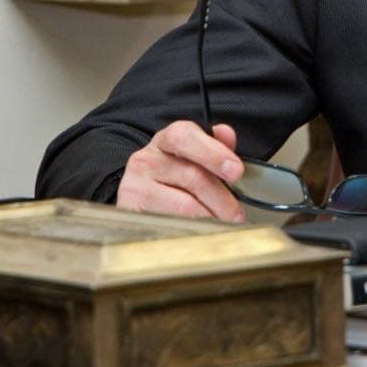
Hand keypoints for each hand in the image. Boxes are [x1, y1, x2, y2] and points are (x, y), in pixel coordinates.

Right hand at [116, 120, 246, 221]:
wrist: (139, 199)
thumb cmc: (174, 178)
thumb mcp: (194, 158)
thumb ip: (214, 146)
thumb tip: (226, 134)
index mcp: (166, 140)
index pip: (185, 136)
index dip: (213, 153)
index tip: (236, 171)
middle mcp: (146, 159)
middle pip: (192, 176)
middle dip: (222, 199)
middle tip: (236, 214)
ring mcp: (135, 186)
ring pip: (184, 206)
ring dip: (209, 218)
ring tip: (220, 224)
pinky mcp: (130, 212)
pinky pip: (170, 225)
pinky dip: (190, 231)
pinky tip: (198, 232)